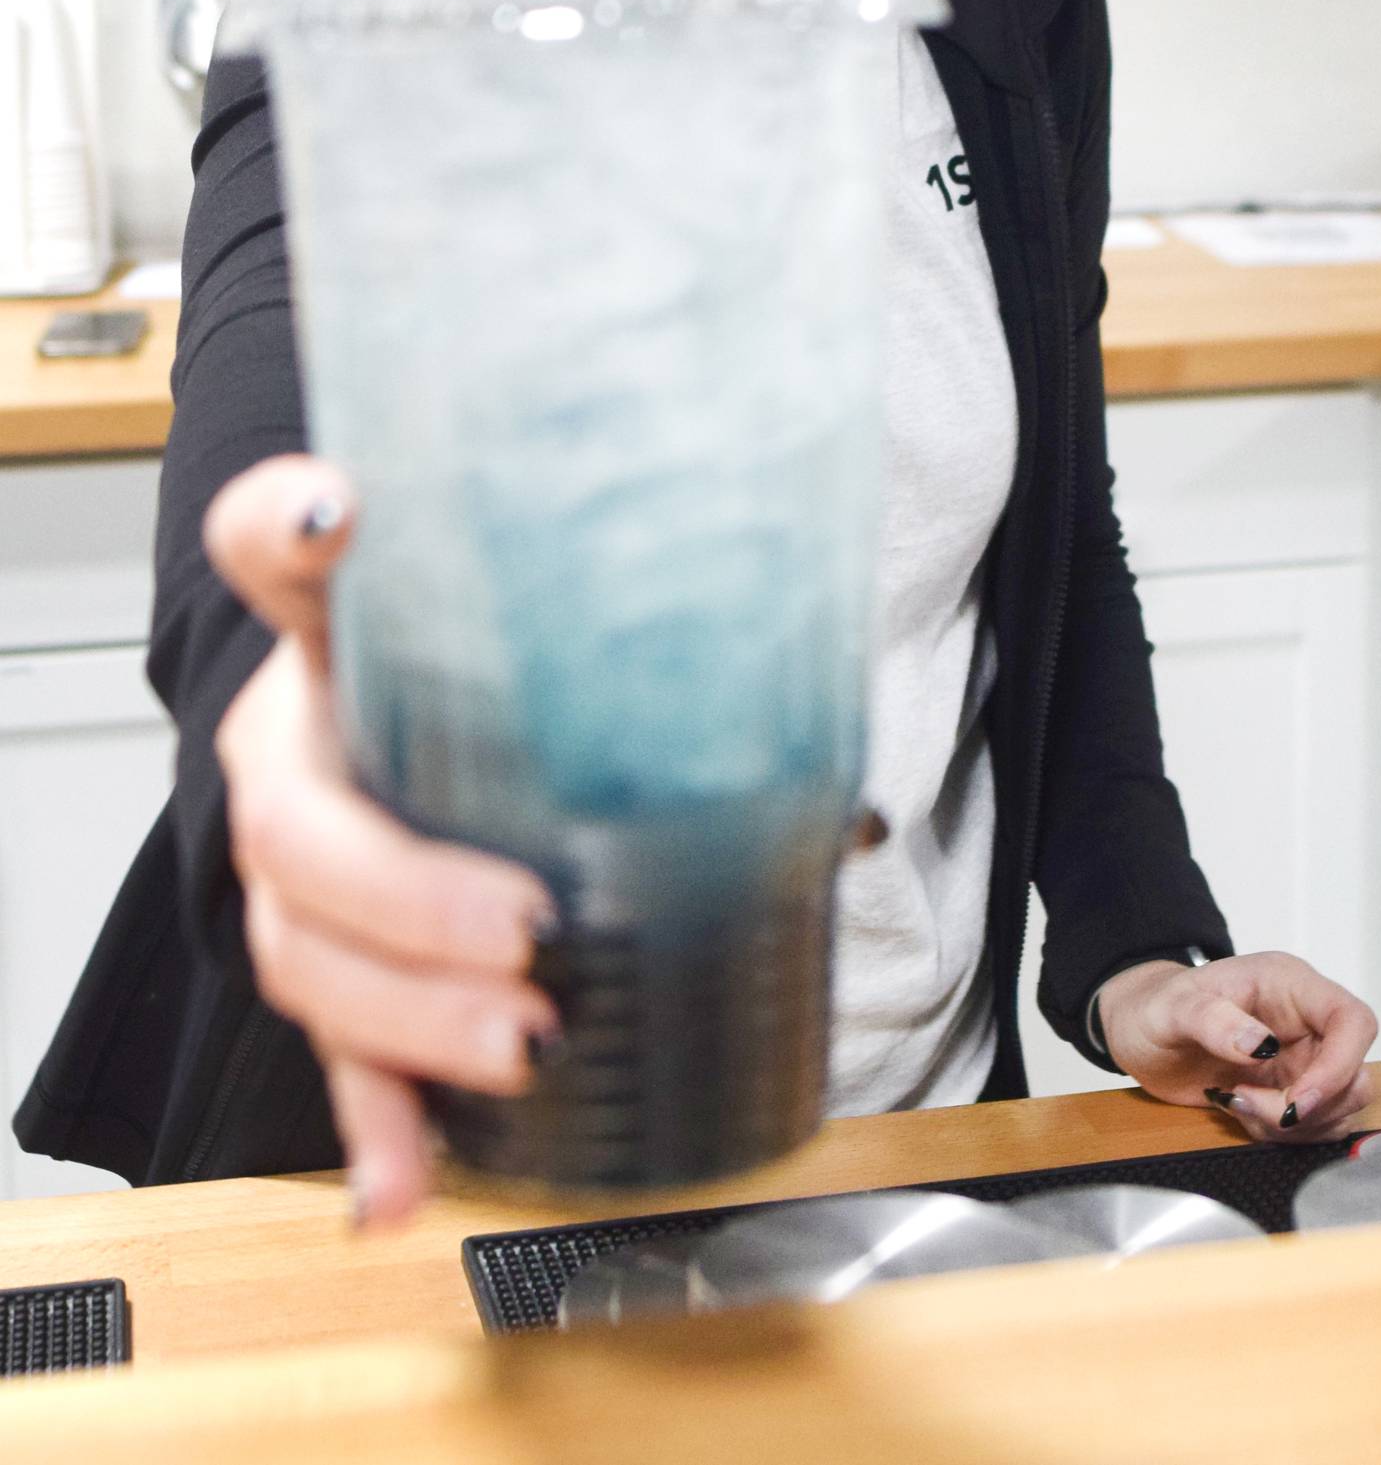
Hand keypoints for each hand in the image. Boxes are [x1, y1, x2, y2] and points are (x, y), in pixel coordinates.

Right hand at [205, 454, 561, 1226]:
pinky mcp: (330, 975)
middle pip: (293, 827)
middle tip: (523, 930)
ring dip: (407, 1018)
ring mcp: (293, 874)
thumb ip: (611, 617)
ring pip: (304, 957)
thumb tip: (794, 635)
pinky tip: (401, 1188)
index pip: (269, 549)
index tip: (336, 510)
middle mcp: (292, 750)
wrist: (413, 747)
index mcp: (329, 638)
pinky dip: (374, 1126)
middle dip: (404, 893)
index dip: (288, 528)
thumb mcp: (538, 630)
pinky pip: (335, 1060)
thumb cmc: (496, 685)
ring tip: (519, 1046)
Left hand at [1095, 950, 1377, 1140]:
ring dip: (1292, 1125)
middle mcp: (1306, 1022)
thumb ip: (1212, 1019)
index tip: (1298, 1097)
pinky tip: (1239, 1109)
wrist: (1139, 1032)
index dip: (1341, 1065)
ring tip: (1236, 1101)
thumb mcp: (1172, 1008)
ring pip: (1338, 1108)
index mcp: (1289, 985)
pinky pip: (1311, 1126)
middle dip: (1309, 1106)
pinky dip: (1279, 1133)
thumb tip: (1259, 1044)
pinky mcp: (1292, 1091)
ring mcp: (1303, 1059)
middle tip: (1250, 1103)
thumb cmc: (1156, 1006)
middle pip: (1355, 1075)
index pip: (1353, 1020)